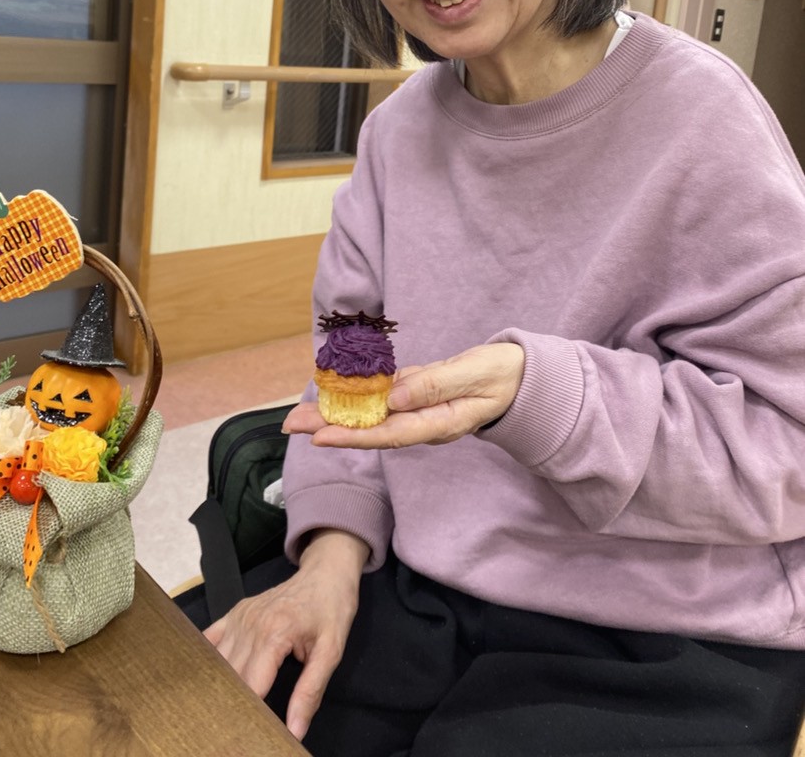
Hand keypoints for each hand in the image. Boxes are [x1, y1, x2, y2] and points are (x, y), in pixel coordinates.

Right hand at [204, 529, 368, 739]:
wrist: (326, 572)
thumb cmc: (332, 610)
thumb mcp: (331, 652)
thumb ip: (310, 692)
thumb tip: (295, 731)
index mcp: (273, 635)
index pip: (250, 687)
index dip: (249, 714)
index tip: (250, 733)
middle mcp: (249, 625)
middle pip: (230, 678)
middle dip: (232, 704)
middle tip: (236, 728)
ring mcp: (238, 617)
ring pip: (217, 663)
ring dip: (219, 687)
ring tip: (223, 711)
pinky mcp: (234, 614)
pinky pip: (210, 640)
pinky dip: (207, 662)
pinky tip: (208, 680)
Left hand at [285, 342, 524, 448]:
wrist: (519, 376)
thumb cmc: (501, 374)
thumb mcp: (474, 374)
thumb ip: (437, 385)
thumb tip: (395, 398)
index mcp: (440, 423)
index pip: (391, 434)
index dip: (354, 436)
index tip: (321, 436)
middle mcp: (423, 423)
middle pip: (372, 430)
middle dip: (331, 428)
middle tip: (291, 424)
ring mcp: (418, 411)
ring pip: (372, 416)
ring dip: (336, 414)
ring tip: (301, 414)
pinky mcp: (416, 395)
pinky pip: (382, 399)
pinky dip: (356, 397)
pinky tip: (332, 394)